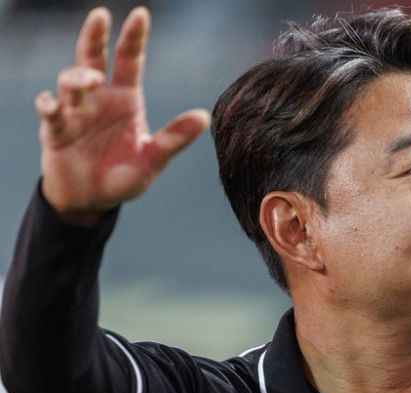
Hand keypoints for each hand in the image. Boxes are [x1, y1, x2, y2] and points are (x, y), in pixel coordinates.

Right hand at [37, 7, 209, 224]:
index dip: (133, 38)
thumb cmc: (123, 177)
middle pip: (93, 58)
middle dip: (95, 36)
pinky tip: (55, 106)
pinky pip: (50, 111)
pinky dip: (50, 105)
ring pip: (71, 81)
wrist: (92, 200)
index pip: (129, 61)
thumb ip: (175, 138)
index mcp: (126, 100)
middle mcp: (99, 100)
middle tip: (101, 16)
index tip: (140, 15)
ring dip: (79, 77)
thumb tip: (204, 116)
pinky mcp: (55, 130)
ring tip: (92, 80)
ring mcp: (75, 112)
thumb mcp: (153, 159)